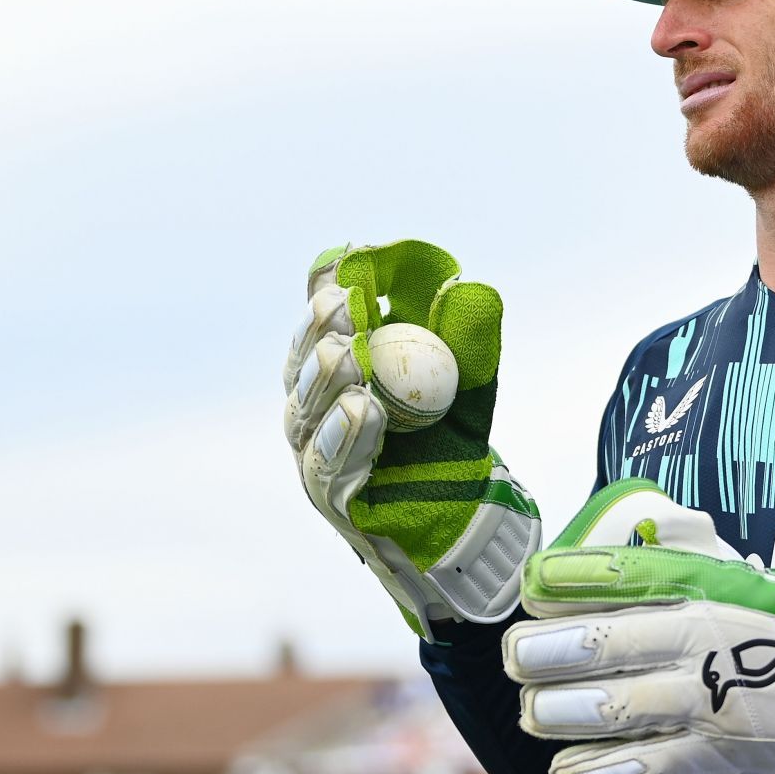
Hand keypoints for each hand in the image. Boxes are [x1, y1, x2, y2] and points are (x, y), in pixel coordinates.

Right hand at [283, 240, 539, 639]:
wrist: (468, 515)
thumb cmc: (455, 438)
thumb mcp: (472, 379)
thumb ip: (468, 335)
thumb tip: (466, 284)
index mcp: (342, 363)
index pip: (323, 317)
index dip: (328, 285)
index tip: (346, 258)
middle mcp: (317, 404)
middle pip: (302, 360)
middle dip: (319, 328)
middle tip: (343, 305)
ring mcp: (317, 451)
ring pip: (305, 410)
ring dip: (324, 378)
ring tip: (346, 356)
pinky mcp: (330, 495)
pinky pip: (327, 464)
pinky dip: (344, 434)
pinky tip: (360, 409)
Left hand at [503, 480, 774, 773]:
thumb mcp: (762, 579)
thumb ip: (701, 558)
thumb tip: (645, 530)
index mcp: (716, 585)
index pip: (621, 572)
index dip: (564, 578)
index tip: (532, 582)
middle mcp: (708, 638)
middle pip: (600, 643)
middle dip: (541, 652)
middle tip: (517, 656)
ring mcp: (714, 704)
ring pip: (611, 708)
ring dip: (557, 713)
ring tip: (535, 712)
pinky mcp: (724, 761)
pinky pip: (643, 773)